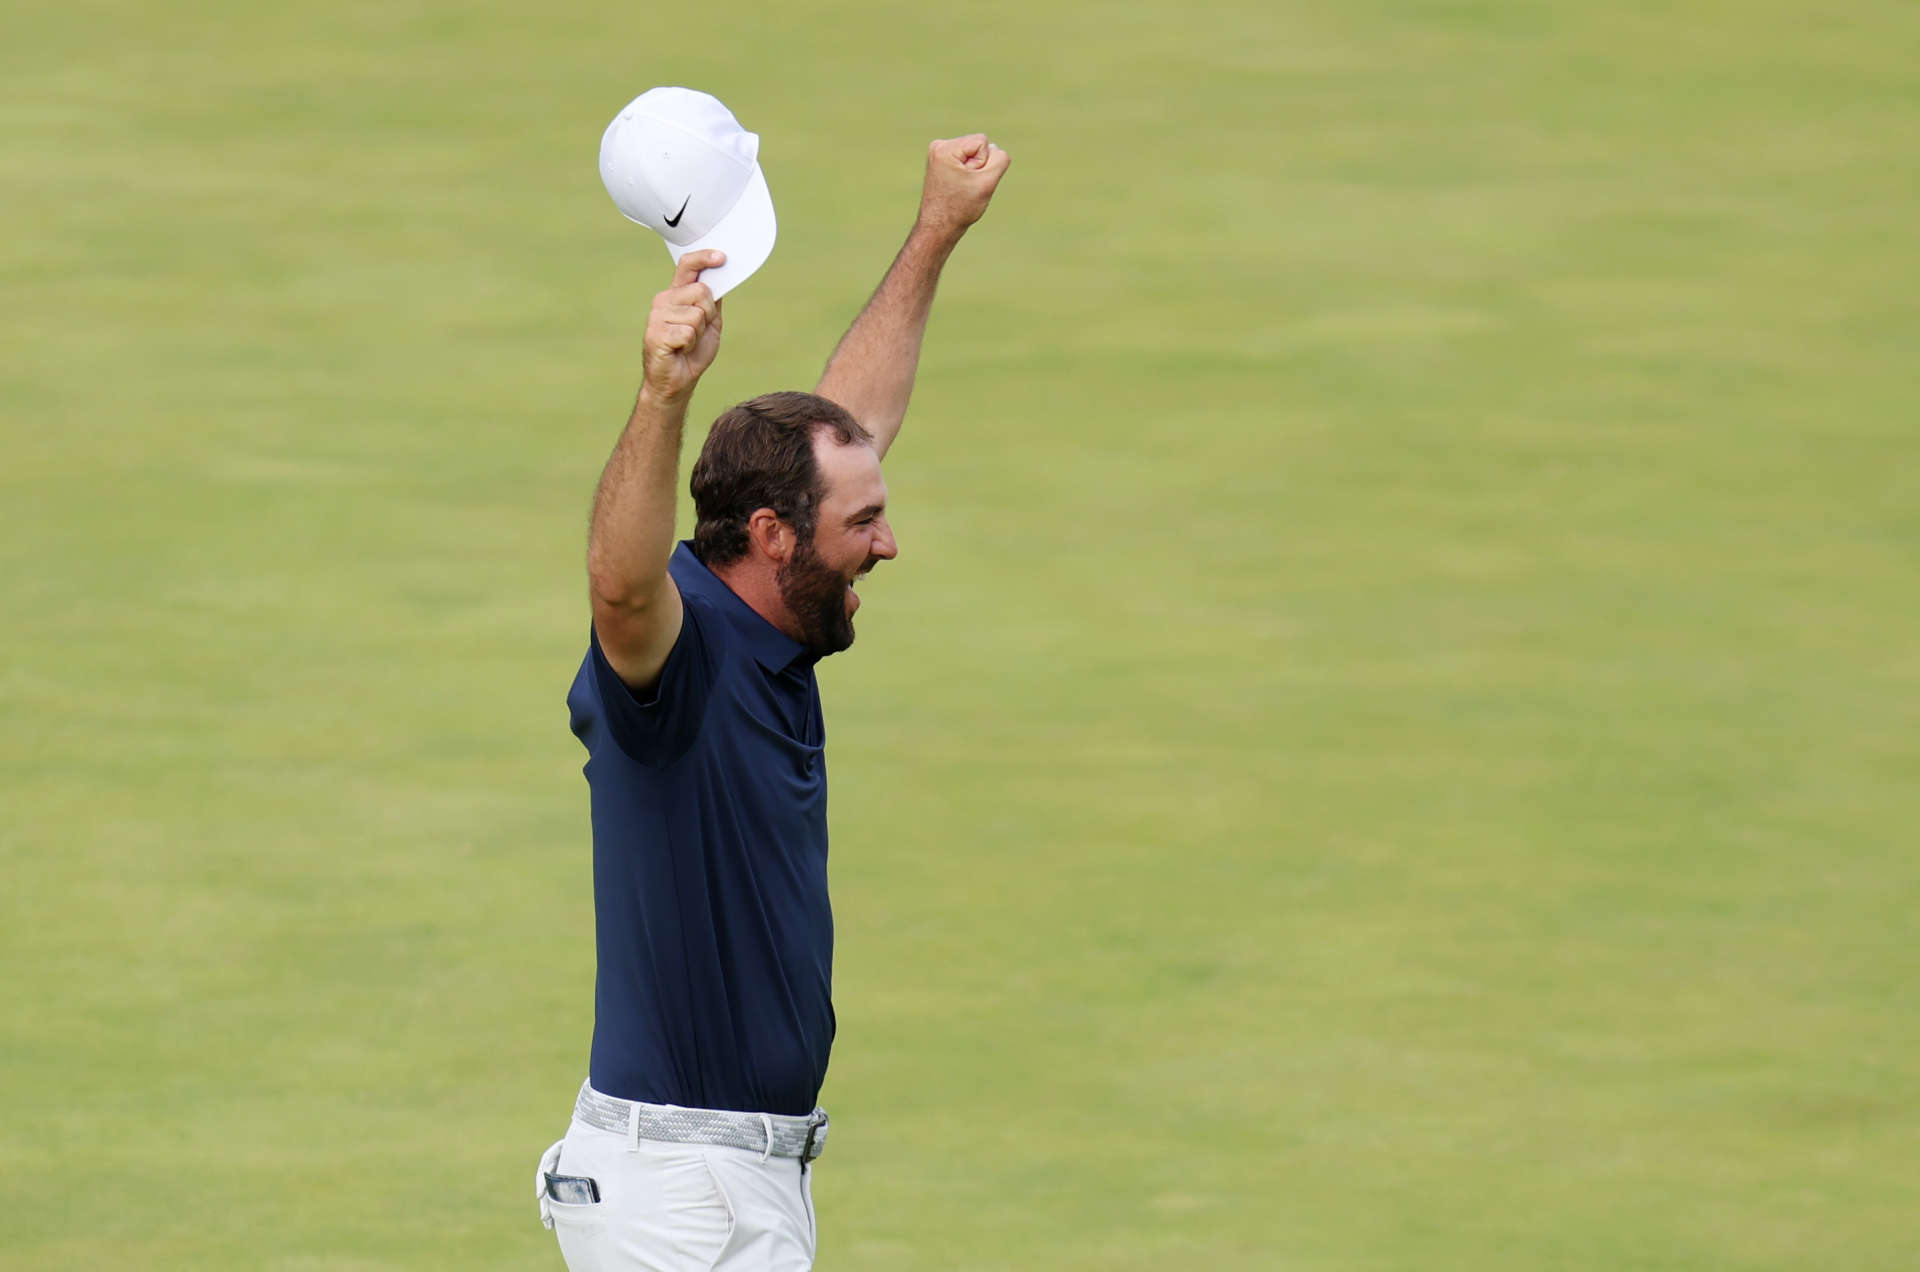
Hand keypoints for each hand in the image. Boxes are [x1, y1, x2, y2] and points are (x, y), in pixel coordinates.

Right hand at [640, 251, 724, 402]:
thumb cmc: (692, 351)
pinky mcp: (655, 333)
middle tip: (697, 332)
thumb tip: (721, 277)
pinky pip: (688, 332)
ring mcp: (657, 316)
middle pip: (701, 291)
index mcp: (676, 294)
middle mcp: (664, 300)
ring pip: (696, 314)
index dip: (704, 259)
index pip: (687, 267)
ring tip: (687, 343)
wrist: (676, 381)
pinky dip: (690, 345)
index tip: (722, 257)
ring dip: (698, 333)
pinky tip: (679, 349)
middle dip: (708, 314)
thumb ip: (713, 300)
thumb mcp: (709, 322)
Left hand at [914, 135, 1011, 240]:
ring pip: (973, 153)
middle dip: (978, 166)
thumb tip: (994, 148)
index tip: (969, 181)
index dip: (983, 163)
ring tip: (961, 187)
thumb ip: (1000, 159)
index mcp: (945, 148)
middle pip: (977, 145)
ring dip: (973, 170)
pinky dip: (967, 173)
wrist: (939, 227)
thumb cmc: (961, 207)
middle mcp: (939, 146)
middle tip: (965, 186)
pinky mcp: (941, 161)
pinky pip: (966, 160)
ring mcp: (938, 153)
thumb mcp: (987, 182)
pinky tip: (958, 186)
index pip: (982, 142)